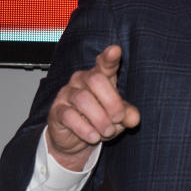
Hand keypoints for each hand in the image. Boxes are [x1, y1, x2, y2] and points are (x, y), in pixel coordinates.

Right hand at [46, 45, 139, 170]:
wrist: (75, 140)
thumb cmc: (99, 121)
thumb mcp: (118, 119)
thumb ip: (127, 115)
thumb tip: (134, 119)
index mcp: (100, 77)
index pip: (104, 63)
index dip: (110, 57)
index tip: (116, 50)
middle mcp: (82, 80)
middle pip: (96, 80)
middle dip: (112, 102)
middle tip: (118, 119)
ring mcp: (67, 94)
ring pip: (83, 99)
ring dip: (100, 119)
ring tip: (107, 132)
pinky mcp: (56, 110)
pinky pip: (69, 116)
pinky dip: (85, 129)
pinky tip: (93, 137)